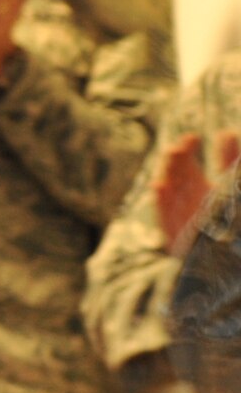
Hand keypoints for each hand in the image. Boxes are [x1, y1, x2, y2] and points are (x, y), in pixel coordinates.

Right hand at [157, 130, 240, 255]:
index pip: (189, 168)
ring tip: (173, 156)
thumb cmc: (234, 226)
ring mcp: (181, 221)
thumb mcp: (234, 190)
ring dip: (168, 174)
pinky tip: (159, 186)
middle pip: (176, 178)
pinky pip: (166, 219)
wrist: (234, 259)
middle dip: (176, 161)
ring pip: (169, 194)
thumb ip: (230, 162)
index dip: (188, 151)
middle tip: (181, 146)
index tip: (193, 137)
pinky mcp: (177, 238)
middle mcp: (188, 205)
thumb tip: (227, 132)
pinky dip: (162, 203)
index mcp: (201, 193)